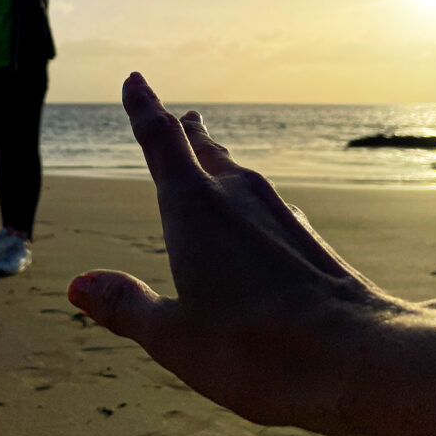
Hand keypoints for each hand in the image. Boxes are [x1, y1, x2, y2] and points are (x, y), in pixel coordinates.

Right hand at [68, 72, 395, 432]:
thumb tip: (78, 285)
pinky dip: (248, 203)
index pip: (159, 140)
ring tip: (211, 153)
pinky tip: (256, 221)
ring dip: (219, 161)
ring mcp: (277, 211)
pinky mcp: (306, 236)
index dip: (143, 107)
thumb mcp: (172, 336)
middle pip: (204, 150)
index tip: (135, 79)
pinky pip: (266, 206)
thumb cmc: (254, 349)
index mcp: (193, 207)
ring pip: (237, 174)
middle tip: (182, 114)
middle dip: (187, 132)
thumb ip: (125, 306)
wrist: (357, 356)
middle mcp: (236, 195)